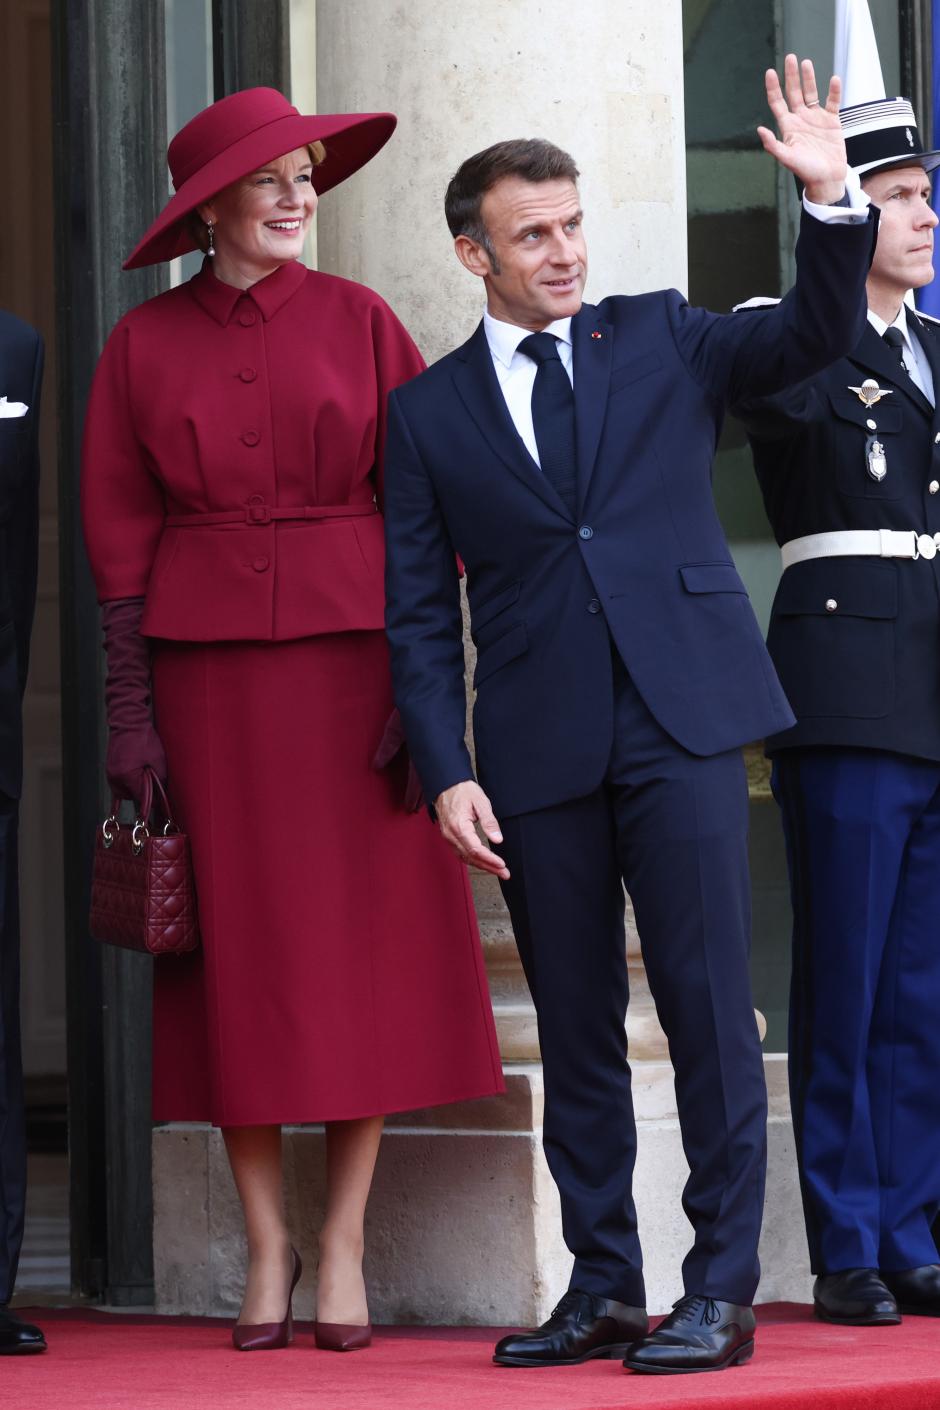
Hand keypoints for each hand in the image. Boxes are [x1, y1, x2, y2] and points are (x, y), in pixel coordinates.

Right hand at [106, 722, 167, 809]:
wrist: (128, 721)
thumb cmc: (143, 737)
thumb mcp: (158, 759)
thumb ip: (160, 778)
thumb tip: (162, 792)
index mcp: (126, 775)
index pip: (140, 797)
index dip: (152, 801)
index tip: (160, 802)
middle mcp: (115, 776)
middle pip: (129, 796)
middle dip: (141, 794)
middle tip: (152, 787)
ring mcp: (110, 772)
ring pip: (122, 791)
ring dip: (133, 789)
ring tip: (144, 778)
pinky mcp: (109, 767)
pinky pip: (118, 782)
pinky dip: (127, 782)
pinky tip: (135, 777)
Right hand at [435, 780, 509, 878]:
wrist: (446, 785)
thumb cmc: (463, 791)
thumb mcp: (481, 802)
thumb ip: (489, 821)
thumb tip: (497, 839)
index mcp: (458, 826)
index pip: (475, 849)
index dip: (489, 859)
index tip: (502, 864)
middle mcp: (451, 835)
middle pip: (471, 857)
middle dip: (489, 867)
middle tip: (505, 873)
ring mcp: (448, 837)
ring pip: (465, 858)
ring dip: (482, 866)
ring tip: (497, 870)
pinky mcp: (449, 837)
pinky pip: (460, 853)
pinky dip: (473, 860)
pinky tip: (483, 863)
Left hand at [757, 54, 846, 204]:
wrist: (827, 179)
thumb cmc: (806, 172)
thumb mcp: (787, 158)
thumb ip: (773, 144)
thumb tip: (760, 130)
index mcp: (788, 127)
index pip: (778, 103)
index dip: (773, 88)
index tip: (770, 72)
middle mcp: (801, 119)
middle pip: (794, 93)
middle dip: (791, 76)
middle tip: (790, 58)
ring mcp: (816, 118)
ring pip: (811, 93)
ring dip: (809, 78)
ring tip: (806, 63)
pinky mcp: (832, 121)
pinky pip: (832, 101)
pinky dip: (834, 91)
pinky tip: (834, 79)